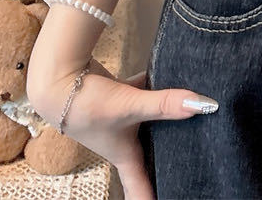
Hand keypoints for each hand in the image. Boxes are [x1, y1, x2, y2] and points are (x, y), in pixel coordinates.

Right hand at [30, 58, 216, 199]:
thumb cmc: (88, 103)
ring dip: (162, 119)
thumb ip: (165, 104)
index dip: (151, 198)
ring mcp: (116, 117)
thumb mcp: (129, 105)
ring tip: (187, 118)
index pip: (139, 187)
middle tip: (184, 164)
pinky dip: (153, 86)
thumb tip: (204, 104)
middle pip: (146, 155)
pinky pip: (140, 92)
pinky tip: (170, 73)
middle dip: (163, 160)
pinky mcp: (114, 94)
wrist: (57, 78)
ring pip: (146, 120)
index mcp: (122, 155)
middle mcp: (120, 140)